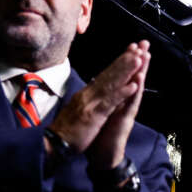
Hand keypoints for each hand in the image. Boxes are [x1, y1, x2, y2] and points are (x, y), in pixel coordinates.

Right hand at [49, 42, 146, 158]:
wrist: (53, 143)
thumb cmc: (66, 129)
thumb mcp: (77, 109)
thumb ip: (86, 98)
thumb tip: (92, 88)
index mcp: (86, 93)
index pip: (104, 75)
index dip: (117, 63)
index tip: (130, 53)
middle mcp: (88, 94)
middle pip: (109, 74)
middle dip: (124, 60)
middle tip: (138, 47)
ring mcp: (91, 103)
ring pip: (111, 84)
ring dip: (125, 71)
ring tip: (138, 59)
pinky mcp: (93, 115)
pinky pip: (110, 102)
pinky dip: (122, 93)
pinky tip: (133, 86)